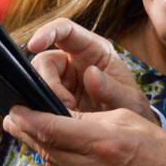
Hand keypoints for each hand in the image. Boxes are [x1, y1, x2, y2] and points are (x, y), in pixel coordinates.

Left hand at [3, 105, 165, 165]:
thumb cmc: (161, 153)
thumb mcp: (130, 120)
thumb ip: (93, 117)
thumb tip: (62, 115)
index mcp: (101, 142)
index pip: (49, 128)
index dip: (27, 118)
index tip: (14, 109)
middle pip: (44, 148)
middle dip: (26, 131)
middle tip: (13, 120)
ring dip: (44, 150)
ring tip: (39, 135)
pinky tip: (66, 159)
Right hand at [25, 18, 147, 116]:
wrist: (128, 135)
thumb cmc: (132, 109)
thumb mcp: (129, 100)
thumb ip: (112, 88)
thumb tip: (90, 73)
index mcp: (94, 50)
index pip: (65, 30)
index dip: (47, 32)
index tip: (33, 45)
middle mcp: (74, 60)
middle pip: (45, 60)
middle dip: (48, 82)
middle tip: (66, 105)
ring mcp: (63, 80)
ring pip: (39, 81)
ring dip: (46, 98)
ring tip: (67, 115)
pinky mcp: (56, 97)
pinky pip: (40, 99)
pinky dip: (43, 109)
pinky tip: (56, 120)